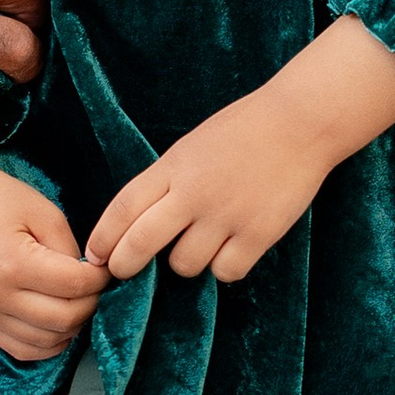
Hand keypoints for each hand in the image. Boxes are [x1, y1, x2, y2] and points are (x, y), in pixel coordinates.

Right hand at [0, 152, 106, 362]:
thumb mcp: (45, 213)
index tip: (105, 268)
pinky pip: (22, 350)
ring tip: (78, 302)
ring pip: (46, 341)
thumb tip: (88, 282)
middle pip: (64, 319)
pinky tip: (58, 323)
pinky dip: (47, 343)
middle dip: (91, 304)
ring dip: (72, 326)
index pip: (75, 286)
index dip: (100, 279)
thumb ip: (70, 251)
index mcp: (13, 264)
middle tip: (95, 286)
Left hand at [85, 18, 394, 284]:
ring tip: (200, 245)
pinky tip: (232, 250)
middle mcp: (194, 193)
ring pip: (184, 265)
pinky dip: (225, 267)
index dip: (103, 236)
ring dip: (186, 262)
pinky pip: (225, 272)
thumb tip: (138, 222)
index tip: (94, 255)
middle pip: (141, 243)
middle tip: (121, 273)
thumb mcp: (193, 146)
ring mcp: (226, 215)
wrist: (301, 122)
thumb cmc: (244, 130)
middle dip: (124, 264)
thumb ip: (167, 180)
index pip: (124, 207)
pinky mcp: (258, 234)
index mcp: (174, 166)